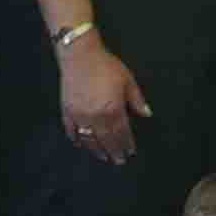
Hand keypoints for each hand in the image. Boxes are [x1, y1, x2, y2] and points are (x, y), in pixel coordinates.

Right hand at [60, 31, 145, 169]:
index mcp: (113, 109)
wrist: (80, 55)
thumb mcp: (127, 80)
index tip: (130, 152)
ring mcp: (80, 116)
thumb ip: (136, 99)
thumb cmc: (105, 65)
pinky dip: (77, 139)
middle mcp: (96, 117)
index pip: (122, 133)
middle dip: (114, 151)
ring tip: (103, 157)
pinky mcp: (67, 112)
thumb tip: (147, 114)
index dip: (127, 144)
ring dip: (97, 150)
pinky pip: (72, 131)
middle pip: (107, 140)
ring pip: (89, 139)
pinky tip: (81, 144)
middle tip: (118, 161)